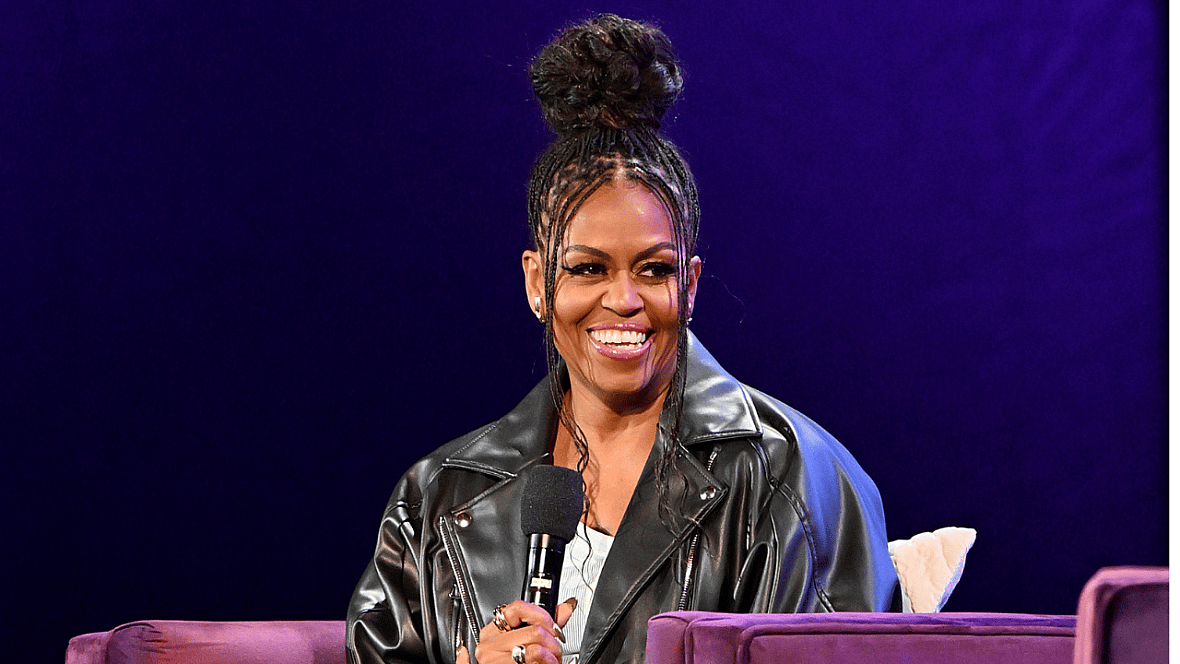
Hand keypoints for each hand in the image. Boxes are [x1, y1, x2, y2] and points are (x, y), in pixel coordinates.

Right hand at [457, 598, 576, 663]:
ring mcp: (494, 662)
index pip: (517, 608)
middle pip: (534, 631)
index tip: (552, 626)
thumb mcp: (524, 641)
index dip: (541, 615)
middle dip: (553, 643)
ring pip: (536, 650)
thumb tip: (566, 608)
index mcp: (492, 632)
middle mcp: (489, 646)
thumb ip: (545, 624)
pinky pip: (535, 663)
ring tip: (550, 662)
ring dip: (552, 658)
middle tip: (555, 652)